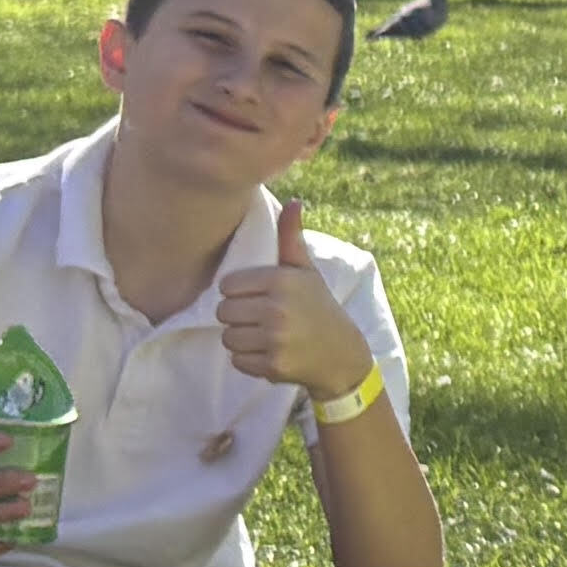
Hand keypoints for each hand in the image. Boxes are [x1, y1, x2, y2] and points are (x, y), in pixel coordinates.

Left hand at [218, 196, 368, 399]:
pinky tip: (268, 353)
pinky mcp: (273, 365)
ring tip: (263, 335)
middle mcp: (278, 308)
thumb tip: (293, 201)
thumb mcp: (306, 271)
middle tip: (260, 318)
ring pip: (228, 337)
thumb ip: (291, 238)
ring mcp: (276, 339)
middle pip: (223, 312)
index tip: (257, 297)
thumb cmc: (318, 307)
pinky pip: (238, 360)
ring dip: (241, 339)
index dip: (239, 292)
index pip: (228, 286)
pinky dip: (248, 360)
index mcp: (281, 280)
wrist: (342, 354)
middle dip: (237, 316)